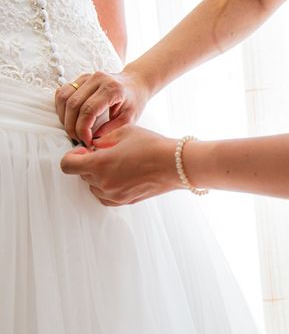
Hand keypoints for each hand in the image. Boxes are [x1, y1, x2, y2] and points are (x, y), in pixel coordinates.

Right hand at [54, 67, 151, 147]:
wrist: (136, 82)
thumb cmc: (134, 100)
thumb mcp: (129, 118)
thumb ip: (112, 129)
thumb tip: (92, 139)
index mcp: (112, 89)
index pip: (88, 110)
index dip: (83, 129)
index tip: (86, 141)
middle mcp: (97, 79)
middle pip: (73, 104)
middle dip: (72, 126)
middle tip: (78, 139)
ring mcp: (87, 77)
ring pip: (64, 97)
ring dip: (64, 117)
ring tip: (73, 130)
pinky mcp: (80, 78)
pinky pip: (63, 92)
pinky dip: (62, 107)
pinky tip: (69, 118)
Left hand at [60, 125, 180, 205]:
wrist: (175, 164)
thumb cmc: (152, 146)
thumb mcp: (124, 132)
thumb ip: (102, 139)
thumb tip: (94, 146)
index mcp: (99, 164)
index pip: (67, 165)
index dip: (72, 155)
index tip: (84, 150)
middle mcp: (104, 183)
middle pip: (81, 175)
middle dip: (88, 163)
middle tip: (105, 153)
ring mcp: (115, 194)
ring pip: (93, 187)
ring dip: (96, 176)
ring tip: (114, 165)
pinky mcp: (125, 201)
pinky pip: (106, 197)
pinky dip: (106, 188)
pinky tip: (119, 177)